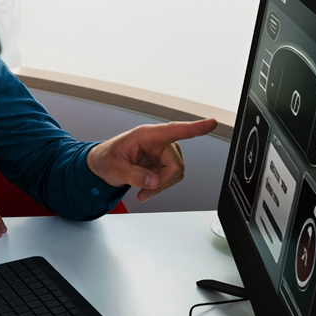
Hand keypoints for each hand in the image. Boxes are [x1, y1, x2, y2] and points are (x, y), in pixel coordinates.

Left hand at [87, 118, 217, 201]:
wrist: (104, 165)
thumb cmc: (107, 158)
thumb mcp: (114, 168)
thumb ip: (132, 174)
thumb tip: (153, 181)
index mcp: (147, 134)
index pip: (174, 130)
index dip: (194, 128)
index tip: (211, 123)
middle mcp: (159, 141)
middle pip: (176, 165)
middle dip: (162, 182)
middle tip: (144, 191)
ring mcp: (164, 152)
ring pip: (176, 173)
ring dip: (160, 186)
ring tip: (142, 190)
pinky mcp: (165, 163)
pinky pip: (171, 178)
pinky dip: (159, 187)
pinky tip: (146, 188)